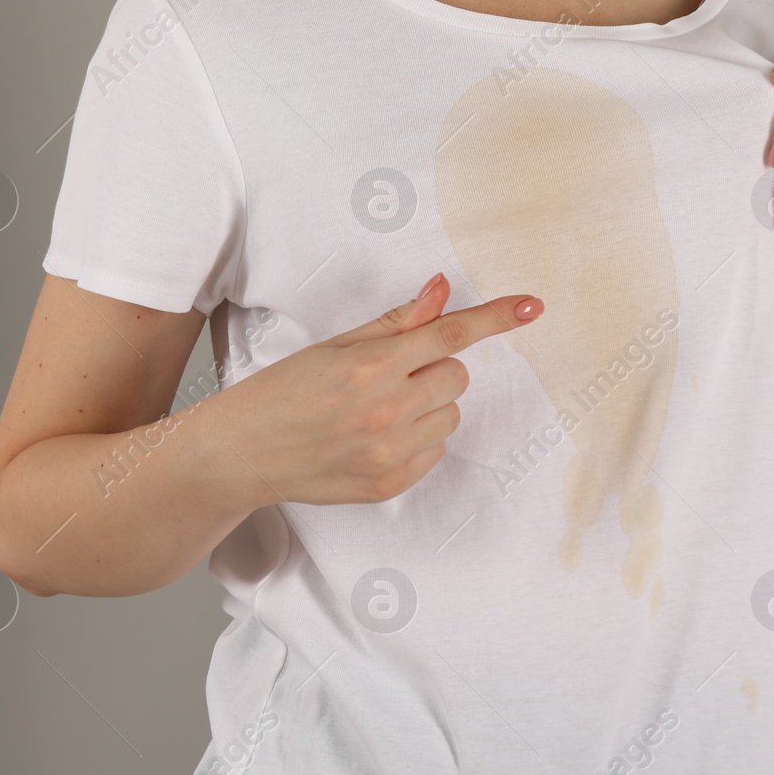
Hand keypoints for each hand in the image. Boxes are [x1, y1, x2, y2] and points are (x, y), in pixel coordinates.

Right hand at [215, 273, 542, 505]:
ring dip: (428, 405)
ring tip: (377, 409)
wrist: (243, 453)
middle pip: (457, 376)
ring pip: (451, 414)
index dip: (496, 317)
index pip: (450, 334)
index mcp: (370, 366)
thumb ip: (396, 323)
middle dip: (433, 368)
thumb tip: (442, 291)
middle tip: (389, 374)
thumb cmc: (282, 392)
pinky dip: (416, 439)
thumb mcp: (334, 346)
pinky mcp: (390, 483)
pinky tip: (374, 437)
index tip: (531, 306)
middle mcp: (385, 410)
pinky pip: (435, 450)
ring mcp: (390, 452)